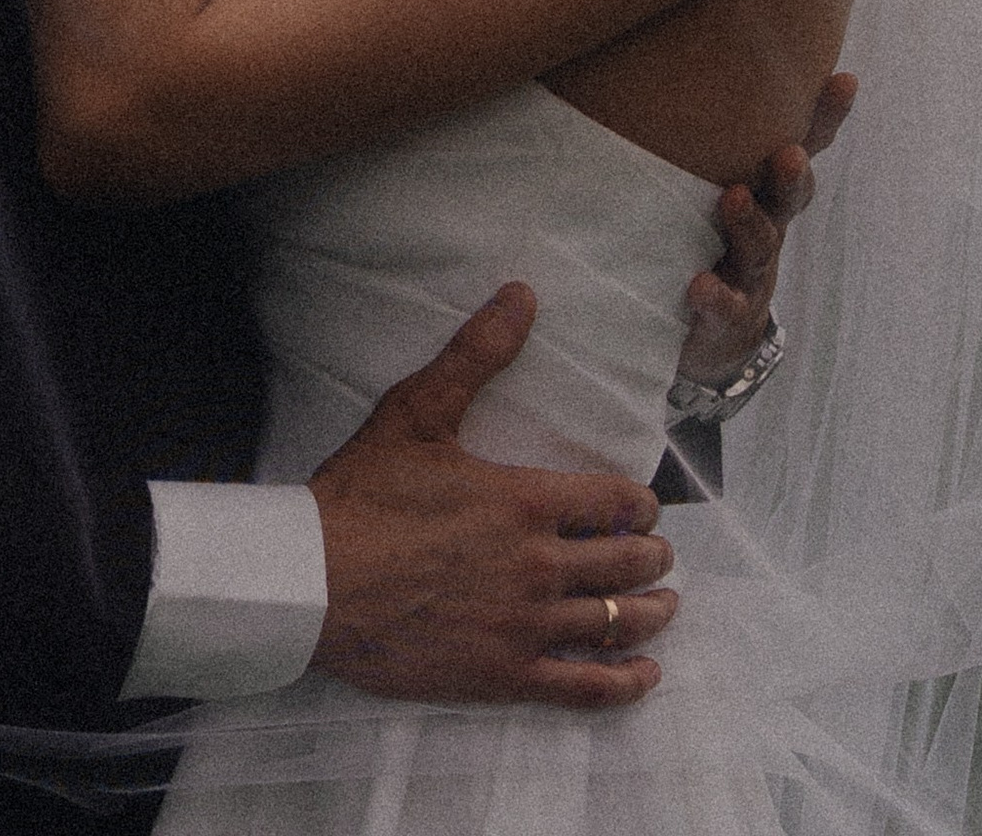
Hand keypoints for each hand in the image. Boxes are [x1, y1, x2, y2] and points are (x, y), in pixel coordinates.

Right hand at [309, 287, 673, 708]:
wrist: (314, 582)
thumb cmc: (364, 496)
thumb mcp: (418, 411)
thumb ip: (476, 354)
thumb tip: (522, 295)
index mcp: (524, 501)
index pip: (612, 501)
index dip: (639, 503)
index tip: (646, 506)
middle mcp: (538, 565)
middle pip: (624, 564)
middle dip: (652, 556)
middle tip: (660, 554)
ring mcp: (525, 626)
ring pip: (614, 623)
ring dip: (651, 614)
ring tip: (667, 606)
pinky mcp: (503, 675)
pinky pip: (583, 687)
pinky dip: (623, 684)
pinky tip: (645, 675)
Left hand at [675, 72, 853, 390]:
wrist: (709, 338)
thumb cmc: (701, 235)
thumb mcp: (703, 182)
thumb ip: (695, 131)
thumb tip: (654, 33)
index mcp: (765, 188)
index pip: (803, 146)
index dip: (825, 117)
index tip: (845, 80)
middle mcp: (767, 227)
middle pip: (789, 197)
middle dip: (791, 174)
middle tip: (787, 152)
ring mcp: (750, 274)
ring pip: (759, 248)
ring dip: (749, 224)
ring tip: (734, 200)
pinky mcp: (726, 317)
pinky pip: (724, 307)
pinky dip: (715, 297)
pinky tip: (701, 286)